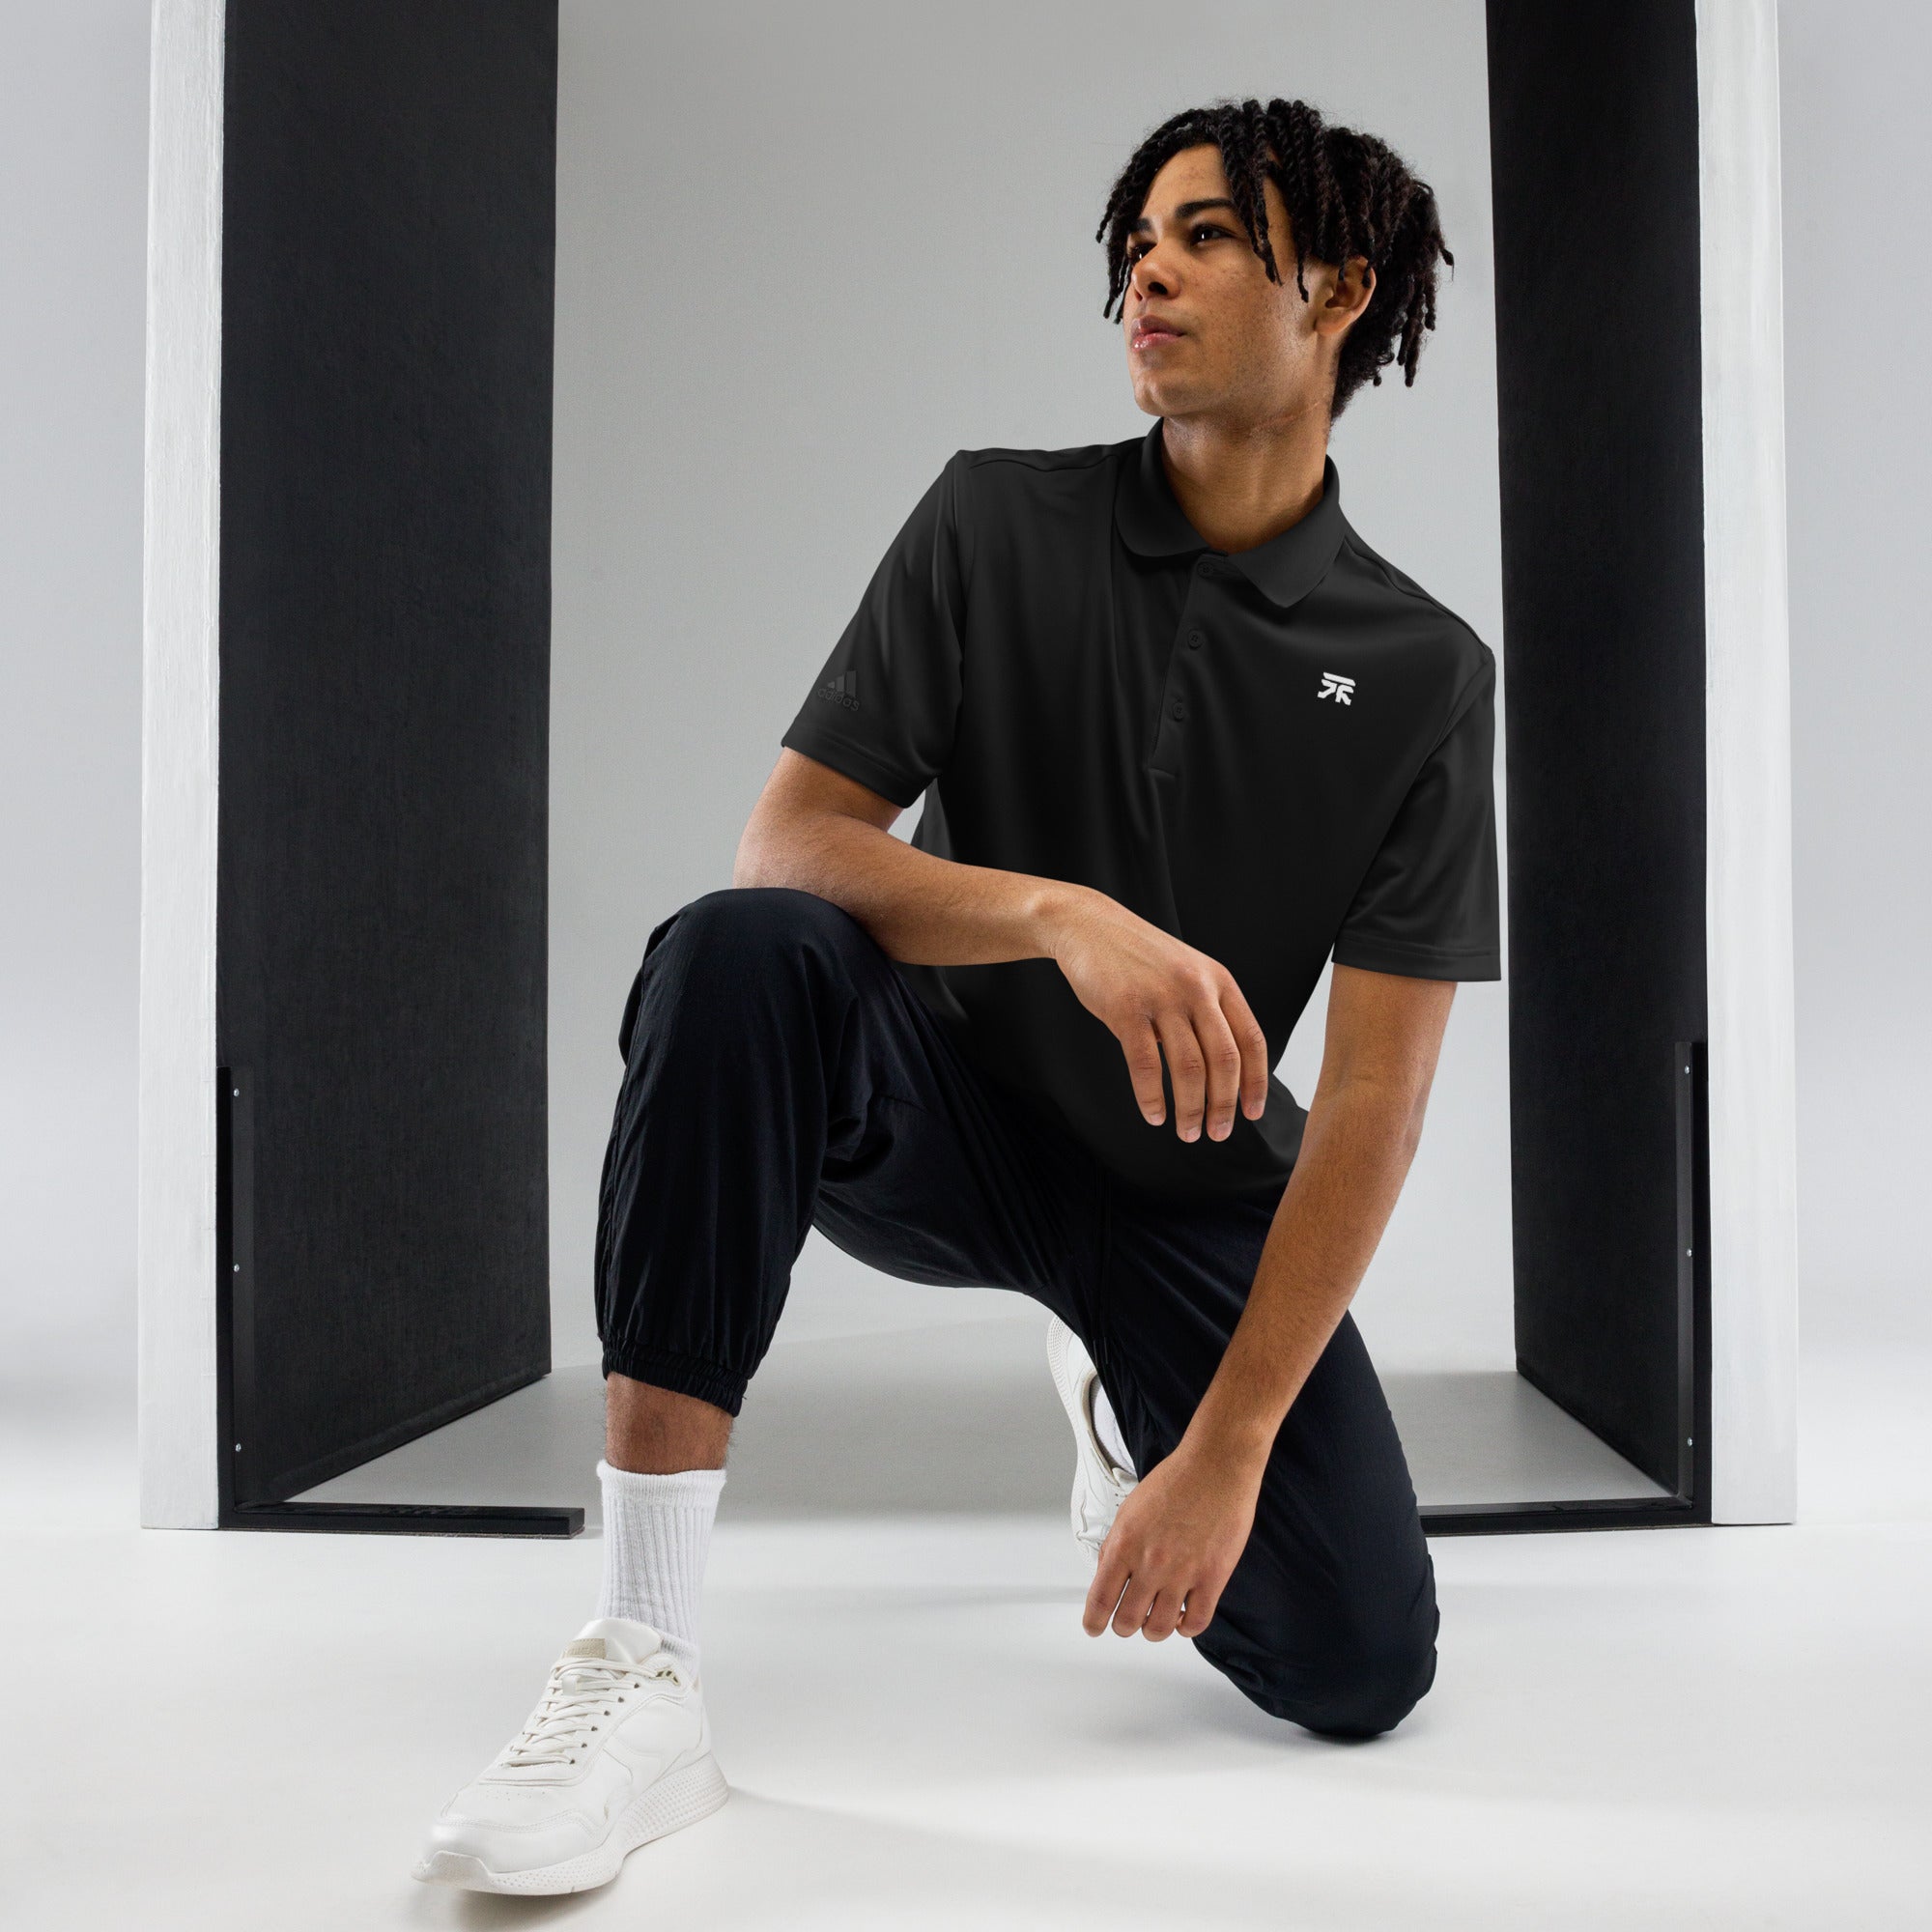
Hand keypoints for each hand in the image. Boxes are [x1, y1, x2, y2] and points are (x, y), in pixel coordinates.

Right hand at [1047, 890, 1269, 1141]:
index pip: (1251, 1041)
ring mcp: (1161, 997)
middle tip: (1216, 1134)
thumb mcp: (1188, 973)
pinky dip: (1152, 1097)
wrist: (1090, 926)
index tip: (1252, 1114)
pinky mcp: (1125, 1008)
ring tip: (1187, 1132)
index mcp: (1219, 981)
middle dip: (1223, 1105)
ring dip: (1190, 1109)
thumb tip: (1224, 1070)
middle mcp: (1197, 989)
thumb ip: (1208, 1011)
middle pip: (1223, 1060)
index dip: (1256, 1083)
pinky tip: (1154, 1114)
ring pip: (1188, 1068)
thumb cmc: (1139, 958)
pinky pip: (1145, 1065)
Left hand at [1081, 1435, 1260, 1641]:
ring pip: (1159, 1629)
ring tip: (1155, 1620)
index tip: (1094, 1627)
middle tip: (1127, 1621)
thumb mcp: (1130, 1509)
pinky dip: (1186, 1628)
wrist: (1216, 1466)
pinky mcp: (1212, 1578)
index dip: (1094, 1621)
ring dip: (1153, 1630)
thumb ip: (1116, 1545)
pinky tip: (1183, 1617)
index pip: (1100, 1599)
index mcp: (1124, 1544)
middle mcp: (1150, 1563)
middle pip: (1127, 1621)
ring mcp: (1182, 1573)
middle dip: (1123, 1626)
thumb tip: (1106, 1576)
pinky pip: (1196, 1623)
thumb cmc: (1175, 1480)